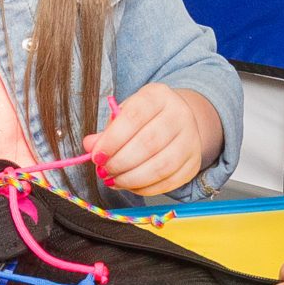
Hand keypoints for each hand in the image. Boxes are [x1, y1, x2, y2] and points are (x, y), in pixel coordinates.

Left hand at [85, 84, 216, 194]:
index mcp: (158, 96)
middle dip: (120, 162)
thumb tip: (90, 146)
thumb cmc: (144, 119)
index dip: (113, 139)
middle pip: (149, 143)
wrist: (176, 122)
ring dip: (132, 179)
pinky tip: (131, 185)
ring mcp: (191, 139)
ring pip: (161, 166)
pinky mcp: (194, 162)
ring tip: (114, 181)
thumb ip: (106, 132)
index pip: (134, 116)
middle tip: (104, 171)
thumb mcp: (123, 116)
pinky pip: (169, 181)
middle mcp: (180, 114)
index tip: (97, 156)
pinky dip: (146, 188)